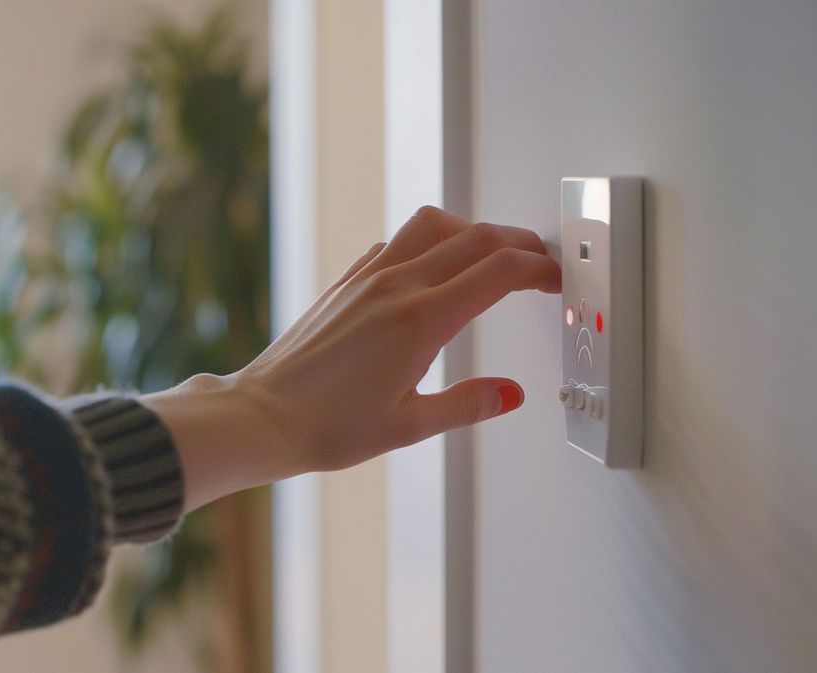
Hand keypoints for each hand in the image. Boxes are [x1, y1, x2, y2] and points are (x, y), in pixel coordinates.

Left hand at [141, 206, 560, 511]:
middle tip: (541, 261)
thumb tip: (510, 394)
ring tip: (492, 252)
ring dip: (473, 229)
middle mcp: (396, 287)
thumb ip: (467, 404)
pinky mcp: (346, 281)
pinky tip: (434, 265)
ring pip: (434, 224)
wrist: (262, 416)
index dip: (537, 268)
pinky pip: (397, 241)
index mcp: (421, 321)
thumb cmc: (325, 427)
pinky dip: (429, 240)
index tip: (555, 278)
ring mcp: (367, 278)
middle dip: (519, 243)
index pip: (497, 271)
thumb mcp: (410, 427)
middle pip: (476, 237)